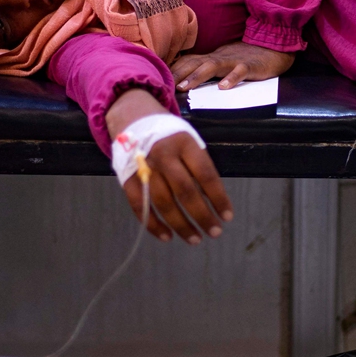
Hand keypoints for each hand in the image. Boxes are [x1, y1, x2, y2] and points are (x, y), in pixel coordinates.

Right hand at [107, 89, 232, 243]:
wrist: (133, 118)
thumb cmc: (169, 134)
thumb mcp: (188, 140)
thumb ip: (199, 166)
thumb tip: (211, 200)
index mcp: (184, 143)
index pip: (206, 174)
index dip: (218, 198)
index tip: (227, 216)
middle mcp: (164, 155)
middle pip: (185, 191)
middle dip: (202, 215)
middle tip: (215, 232)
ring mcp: (144, 168)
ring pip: (163, 203)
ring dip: (181, 225)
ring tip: (195, 238)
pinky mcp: (127, 179)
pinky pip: (140, 206)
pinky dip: (153, 225)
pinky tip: (167, 236)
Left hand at [171, 41, 294, 91]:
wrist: (274, 46)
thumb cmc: (246, 58)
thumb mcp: (223, 62)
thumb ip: (206, 68)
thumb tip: (183, 79)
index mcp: (212, 58)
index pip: (187, 61)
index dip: (171, 70)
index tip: (154, 79)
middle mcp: (219, 57)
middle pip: (194, 63)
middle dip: (177, 74)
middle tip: (161, 86)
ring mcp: (234, 60)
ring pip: (213, 66)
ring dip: (197, 76)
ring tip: (185, 88)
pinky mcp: (250, 65)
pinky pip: (240, 71)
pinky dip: (232, 79)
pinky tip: (224, 88)